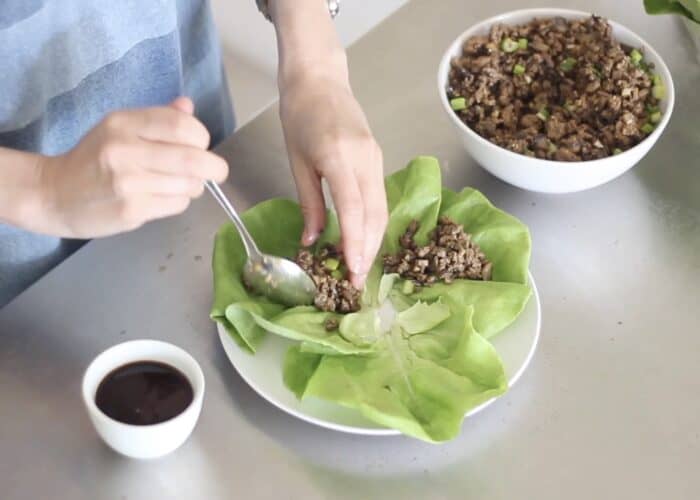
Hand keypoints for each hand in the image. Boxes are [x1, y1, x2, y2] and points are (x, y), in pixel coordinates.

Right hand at [37, 98, 227, 237]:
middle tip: (217, 171)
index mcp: (124, 123)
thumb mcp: (119, 128)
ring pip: (189, 185)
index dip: (201, 136)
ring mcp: (128, 183)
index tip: (202, 144)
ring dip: (194, 186)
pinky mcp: (132, 210)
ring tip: (180, 185)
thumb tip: (188, 106)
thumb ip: (157, 117)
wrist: (53, 194)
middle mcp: (125, 150)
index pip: (181, 125)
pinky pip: (177, 204)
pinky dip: (179, 201)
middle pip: (193, 158)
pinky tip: (163, 197)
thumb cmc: (93, 159)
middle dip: (215, 167)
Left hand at [279, 72, 387, 287]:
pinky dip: (373, 222)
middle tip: (356, 281)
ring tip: (360, 267)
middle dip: (368, 250)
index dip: (355, 242)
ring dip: (374, 240)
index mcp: (339, 156)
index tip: (352, 271)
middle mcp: (365, 158)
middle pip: (375, 214)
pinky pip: (379, 197)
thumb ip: (309, 202)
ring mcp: (376, 157)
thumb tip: (313, 240)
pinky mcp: (378, 158)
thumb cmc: (299, 117)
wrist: (319, 80)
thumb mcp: (297, 162)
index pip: (353, 208)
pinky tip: (364, 238)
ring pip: (382, 208)